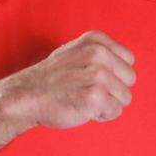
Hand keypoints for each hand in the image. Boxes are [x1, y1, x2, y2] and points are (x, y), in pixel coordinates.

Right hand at [0, 30, 135, 133]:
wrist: (26, 96)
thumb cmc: (53, 79)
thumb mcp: (77, 52)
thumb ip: (103, 54)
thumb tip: (129, 64)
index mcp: (96, 40)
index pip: (129, 60)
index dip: (114, 74)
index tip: (92, 78)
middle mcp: (98, 53)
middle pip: (130, 79)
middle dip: (113, 90)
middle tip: (87, 91)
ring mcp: (97, 74)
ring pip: (125, 97)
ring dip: (107, 104)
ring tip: (84, 99)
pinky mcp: (95, 96)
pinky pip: (115, 111)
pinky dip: (102, 115)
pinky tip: (83, 109)